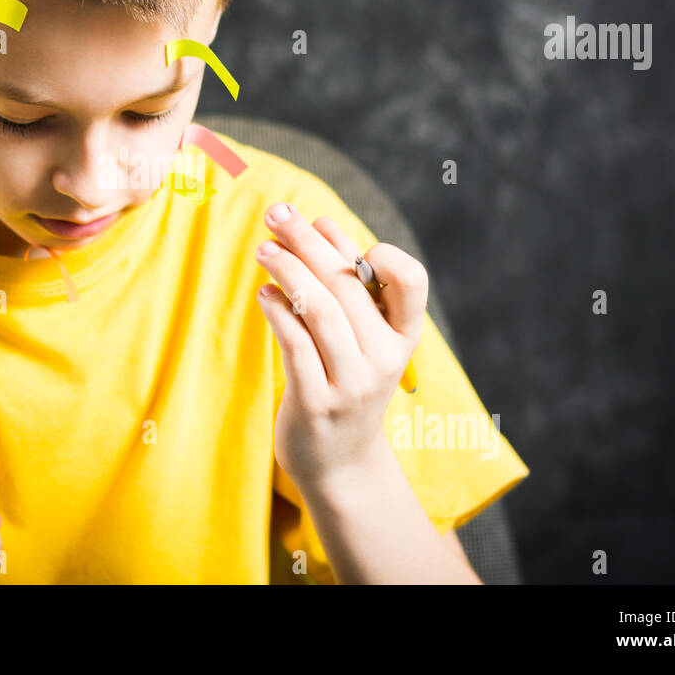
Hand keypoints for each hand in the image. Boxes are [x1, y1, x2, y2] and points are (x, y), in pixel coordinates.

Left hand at [254, 202, 427, 496]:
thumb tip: (322, 223)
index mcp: (402, 336)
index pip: (412, 282)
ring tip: (263, 249)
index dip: (380, 252)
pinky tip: (263, 292)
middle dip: (308, 241)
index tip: (331, 229)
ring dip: (287, 270)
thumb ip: (346, 282)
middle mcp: (384, 358)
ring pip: (320, 309)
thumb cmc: (344, 380)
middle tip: (276, 213)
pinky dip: (277, 310)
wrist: (339, 461)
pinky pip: (295, 344)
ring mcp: (352, 383)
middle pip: (348, 284)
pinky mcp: (316, 403)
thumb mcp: (359, 336)